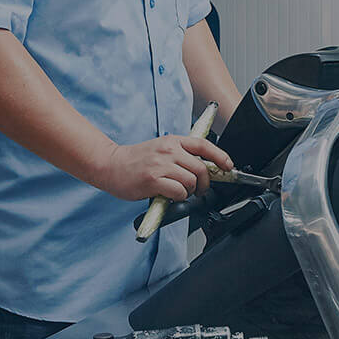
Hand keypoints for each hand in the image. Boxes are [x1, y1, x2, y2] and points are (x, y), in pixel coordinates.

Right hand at [95, 136, 233, 201]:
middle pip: (201, 168)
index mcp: (172, 141)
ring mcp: (161, 165)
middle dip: (204, 183)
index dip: (220, 156)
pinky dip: (178, 197)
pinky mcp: (153, 180)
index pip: (203, 145)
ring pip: (191, 181)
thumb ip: (180, 155)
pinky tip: (169, 195)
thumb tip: (203, 167)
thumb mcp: (160, 150)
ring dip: (189, 191)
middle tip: (199, 190)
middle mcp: (168, 151)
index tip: (228, 166)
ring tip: (178, 191)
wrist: (111, 165)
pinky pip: (178, 192)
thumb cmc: (136, 160)